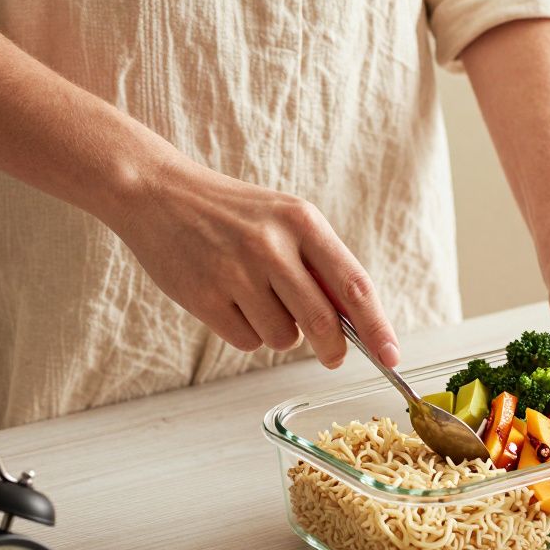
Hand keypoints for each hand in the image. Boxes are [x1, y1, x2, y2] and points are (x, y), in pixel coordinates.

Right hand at [102, 156, 399, 368]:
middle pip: (323, 322)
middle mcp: (271, 245)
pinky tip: (230, 303)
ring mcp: (235, 272)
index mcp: (301, 221)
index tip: (392, 356)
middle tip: (333, 357)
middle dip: (333, 348)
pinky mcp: (203, 296)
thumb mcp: (285, 219)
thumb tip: (358, 322)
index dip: (377, 327)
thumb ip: (321, 264)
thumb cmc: (233, 213)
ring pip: (283, 337)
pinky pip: (247, 341)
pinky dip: (246, 334)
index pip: (354, 285)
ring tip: (257, 299)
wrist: (158, 193)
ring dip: (280, 333)